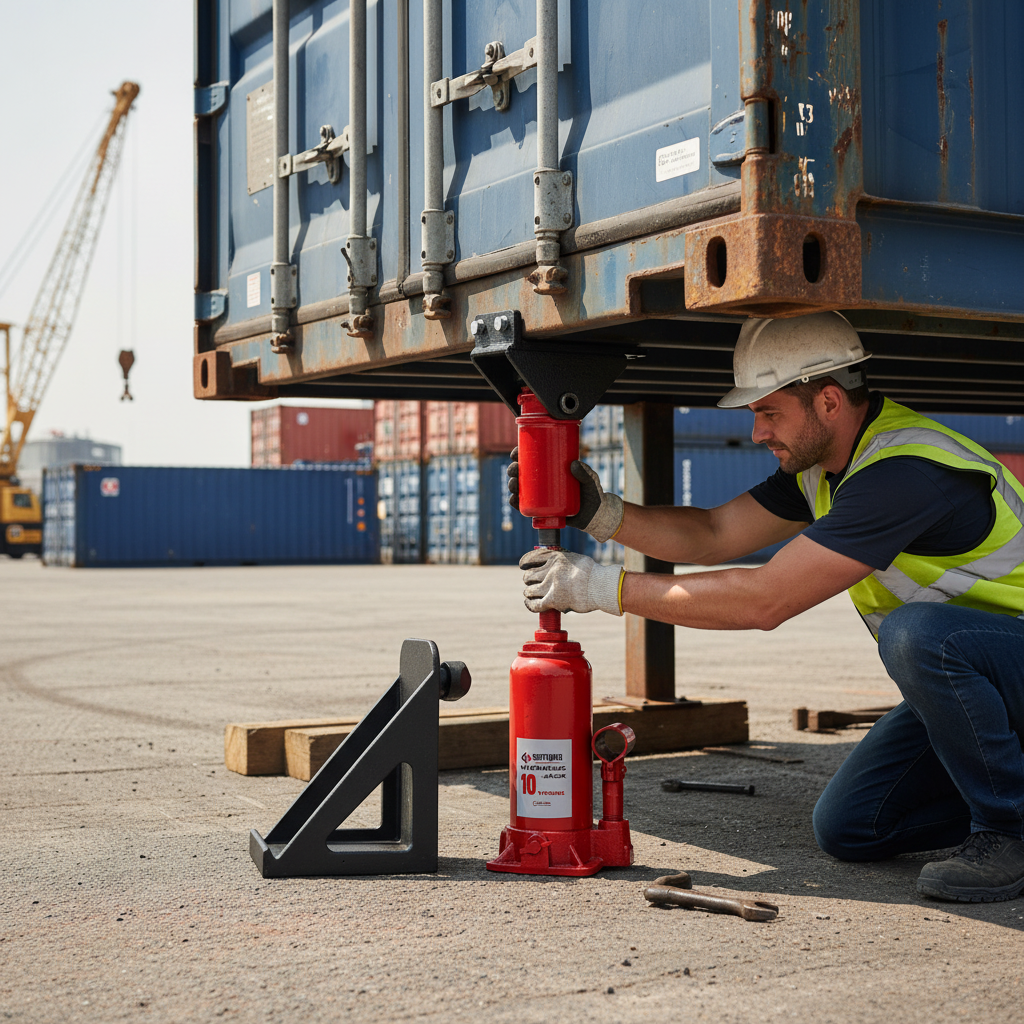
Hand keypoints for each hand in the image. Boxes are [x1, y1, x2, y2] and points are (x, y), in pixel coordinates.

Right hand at [506, 449, 623, 542]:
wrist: (595, 516)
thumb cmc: (593, 494)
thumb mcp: (591, 480)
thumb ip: (586, 472)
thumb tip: (573, 465)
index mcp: (551, 469)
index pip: (532, 458)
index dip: (520, 453)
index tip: (515, 452)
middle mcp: (543, 482)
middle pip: (522, 472)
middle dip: (513, 469)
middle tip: (515, 470)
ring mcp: (541, 496)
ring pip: (520, 488)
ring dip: (512, 485)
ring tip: (514, 485)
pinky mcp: (541, 509)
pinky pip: (524, 505)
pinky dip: (516, 503)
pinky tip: (513, 500)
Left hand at [520, 549, 623, 615]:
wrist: (599, 586)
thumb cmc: (591, 573)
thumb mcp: (575, 558)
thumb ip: (561, 560)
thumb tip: (551, 562)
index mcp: (555, 557)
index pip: (532, 558)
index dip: (525, 562)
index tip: (523, 565)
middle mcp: (550, 570)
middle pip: (529, 575)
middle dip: (528, 579)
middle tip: (531, 582)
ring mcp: (550, 585)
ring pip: (529, 590)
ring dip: (529, 592)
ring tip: (531, 593)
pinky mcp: (553, 600)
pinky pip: (534, 604)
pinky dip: (529, 603)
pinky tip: (529, 602)